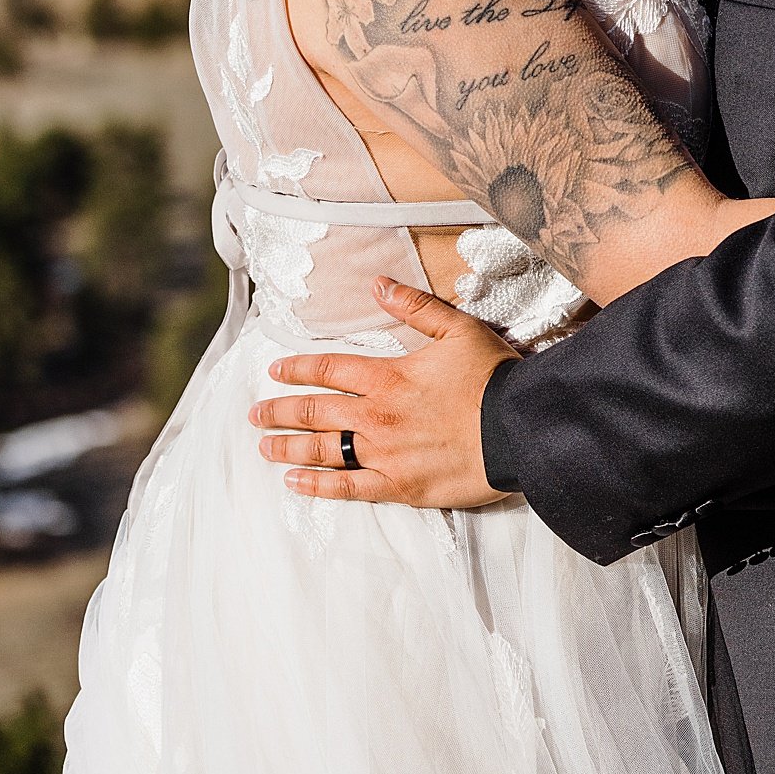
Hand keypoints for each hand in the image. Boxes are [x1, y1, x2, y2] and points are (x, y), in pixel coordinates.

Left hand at [248, 278, 519, 509]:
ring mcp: (384, 454)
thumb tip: (379, 284)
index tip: (274, 372)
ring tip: (265, 447)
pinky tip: (295, 484)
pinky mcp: (399, 486)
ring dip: (289, 448)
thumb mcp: (458, 330)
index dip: (298, 370)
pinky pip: (347, 488)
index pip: (328, 370)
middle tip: (255, 415)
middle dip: (280, 411)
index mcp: (387, 377)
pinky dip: (318, 487)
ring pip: (323, 451)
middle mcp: (376, 416)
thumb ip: (415, 308)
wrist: (519, 430)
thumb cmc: (492, 378)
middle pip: (314, 412)